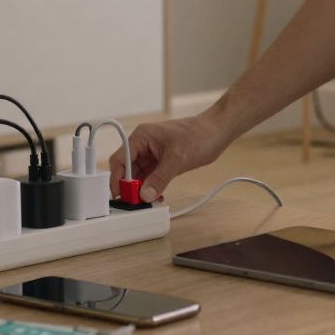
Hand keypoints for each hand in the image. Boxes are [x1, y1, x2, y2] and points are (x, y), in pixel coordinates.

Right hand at [107, 114, 226, 202]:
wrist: (217, 132)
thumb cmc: (198, 135)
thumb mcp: (177, 159)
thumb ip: (159, 178)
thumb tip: (145, 195)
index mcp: (142, 137)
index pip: (120, 159)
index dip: (117, 178)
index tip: (120, 194)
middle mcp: (144, 145)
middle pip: (128, 169)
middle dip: (130, 186)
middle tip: (135, 203)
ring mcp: (153, 154)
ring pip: (140, 175)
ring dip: (142, 189)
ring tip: (147, 202)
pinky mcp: (163, 161)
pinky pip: (152, 177)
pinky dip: (152, 187)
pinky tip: (157, 196)